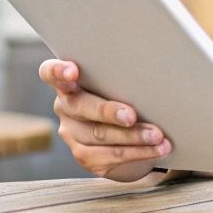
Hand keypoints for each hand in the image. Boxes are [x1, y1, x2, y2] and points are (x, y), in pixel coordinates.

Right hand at [38, 58, 171, 181]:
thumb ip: (125, 70)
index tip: (73, 70)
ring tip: (158, 135)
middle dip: (107, 111)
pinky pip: (112, 157)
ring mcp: (73, 134)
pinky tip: (158, 148)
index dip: (58, 72)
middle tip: (131, 114)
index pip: (50, 72)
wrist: (128, 132)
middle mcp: (65, 107)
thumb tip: (162, 53)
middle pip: (80, 107)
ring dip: (133, 136)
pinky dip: (139, 152)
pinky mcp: (86, 158)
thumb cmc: (126, 92)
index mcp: (68, 81)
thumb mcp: (121, 79)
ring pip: (100, 136)